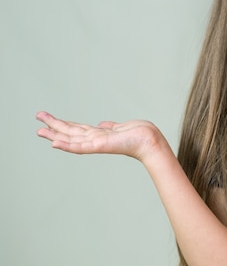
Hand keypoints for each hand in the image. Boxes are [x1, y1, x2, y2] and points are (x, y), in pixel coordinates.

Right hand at [36, 111, 164, 161]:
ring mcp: (96, 144)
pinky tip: (54, 143)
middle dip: (53, 126)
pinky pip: (80, 147)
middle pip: (69, 132)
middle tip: (37, 119)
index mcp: (99, 134)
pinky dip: (67, 146)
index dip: (62, 124)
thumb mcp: (121, 128)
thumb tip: (102, 124)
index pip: (76, 129)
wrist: (149, 141)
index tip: (48, 119)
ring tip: (39, 131)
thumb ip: (110, 127)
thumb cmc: (139, 135)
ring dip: (55, 135)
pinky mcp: (100, 146)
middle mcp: (95, 139)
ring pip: (71, 139)